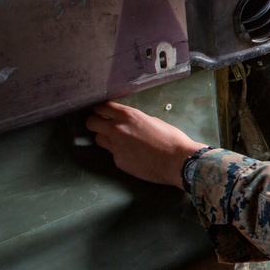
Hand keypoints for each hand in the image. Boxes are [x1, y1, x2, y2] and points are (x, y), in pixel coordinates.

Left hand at [86, 101, 207, 187]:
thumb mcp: (153, 121)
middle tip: (104, 126)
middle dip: (96, 123)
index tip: (105, 113)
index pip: (101, 108)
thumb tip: (128, 123)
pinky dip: (120, 153)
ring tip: (120, 142)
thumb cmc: (172, 139)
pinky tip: (134, 155)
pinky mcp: (119, 162)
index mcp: (128, 116)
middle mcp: (117, 129)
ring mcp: (116, 147)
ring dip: (106, 138)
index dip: (102, 110)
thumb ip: (135, 121)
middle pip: (91, 122)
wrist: (178, 161)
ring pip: (98, 139)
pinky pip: (113, 154)